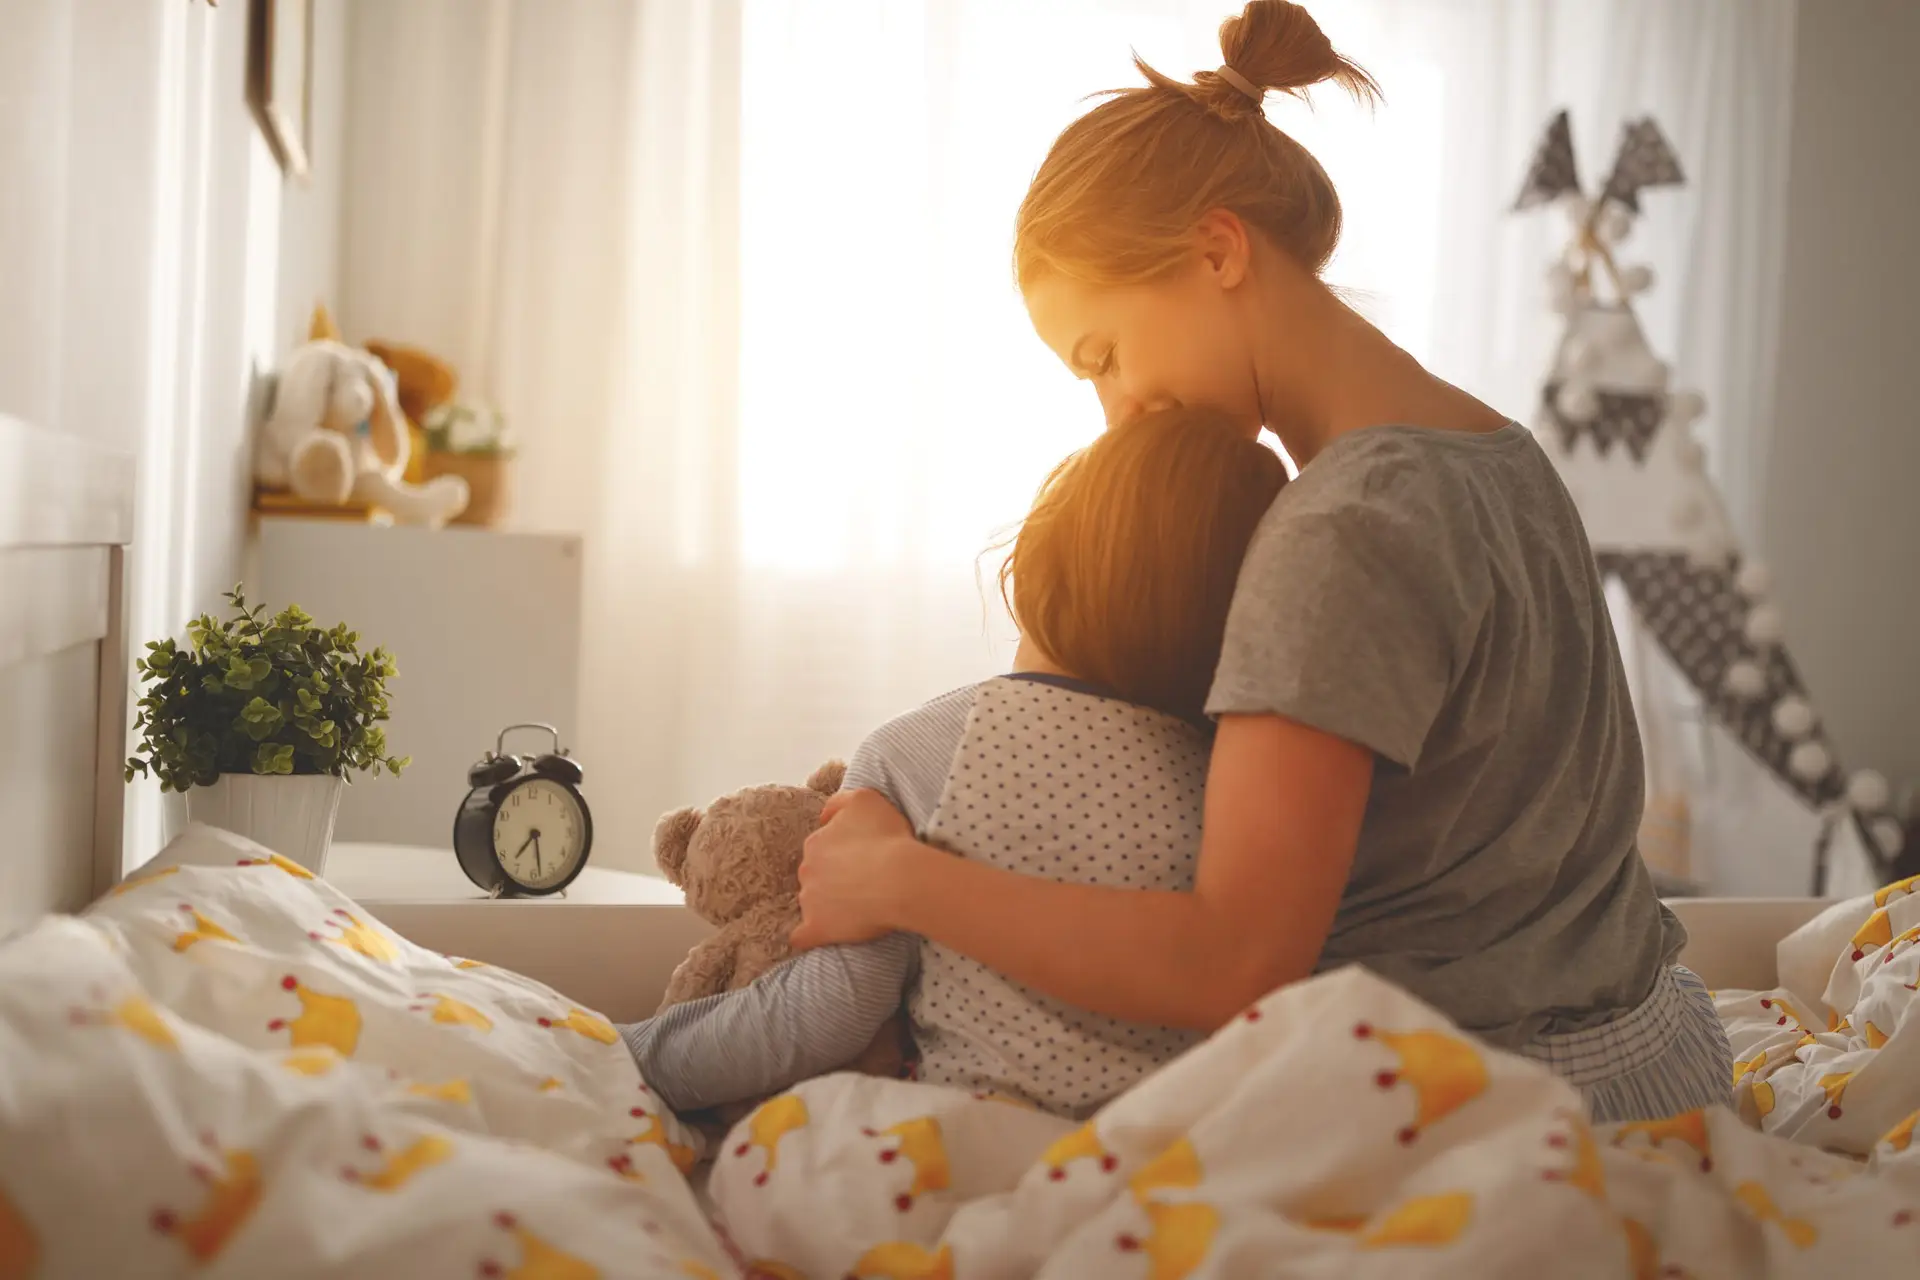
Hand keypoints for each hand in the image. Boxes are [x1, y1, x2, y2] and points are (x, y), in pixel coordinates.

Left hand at [791, 789, 918, 949]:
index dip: (842, 855)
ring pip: (811, 902)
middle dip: (832, 879)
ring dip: (826, 905)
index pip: (821, 848)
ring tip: (856, 909)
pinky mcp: (817, 928)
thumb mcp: (865, 799)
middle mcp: (807, 870)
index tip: (862, 860)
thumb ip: (839, 802)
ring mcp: (809, 900)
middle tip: (862, 883)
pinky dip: (807, 937)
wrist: (900, 878)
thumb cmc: (887, 837)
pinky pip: (802, 937)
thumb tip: (824, 816)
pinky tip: (816, 937)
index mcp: (816, 842)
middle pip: (815, 875)